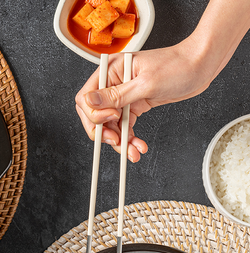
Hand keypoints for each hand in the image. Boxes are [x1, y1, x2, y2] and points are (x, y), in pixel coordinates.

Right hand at [75, 40, 212, 161]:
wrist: (201, 66)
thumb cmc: (178, 65)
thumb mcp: (146, 82)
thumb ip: (116, 95)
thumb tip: (89, 101)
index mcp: (112, 71)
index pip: (86, 98)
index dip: (94, 114)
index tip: (111, 119)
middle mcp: (114, 83)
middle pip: (95, 116)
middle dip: (105, 133)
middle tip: (117, 142)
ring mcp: (124, 96)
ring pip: (110, 126)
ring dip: (120, 142)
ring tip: (132, 151)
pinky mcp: (134, 106)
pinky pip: (124, 127)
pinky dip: (130, 139)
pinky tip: (137, 146)